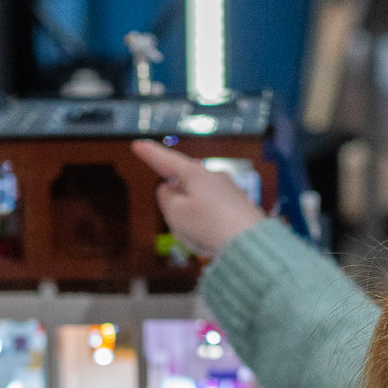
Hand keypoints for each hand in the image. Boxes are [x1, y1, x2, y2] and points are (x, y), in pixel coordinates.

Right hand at [131, 139, 266, 257]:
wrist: (250, 243)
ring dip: (193, 218)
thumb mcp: (175, 214)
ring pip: (198, 200)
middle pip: (184, 183)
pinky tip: (213, 239)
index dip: (150, 153)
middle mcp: (213, 175)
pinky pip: (214, 212)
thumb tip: (168, 188)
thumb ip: (166, 198)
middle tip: (180, 225)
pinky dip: (208, 224)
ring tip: (199, 238)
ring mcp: (228, 188)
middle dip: (177, 202)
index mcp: (194, 174)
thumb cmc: (210, 227)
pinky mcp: (238, 204)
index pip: (166, 160)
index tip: (137, 145)